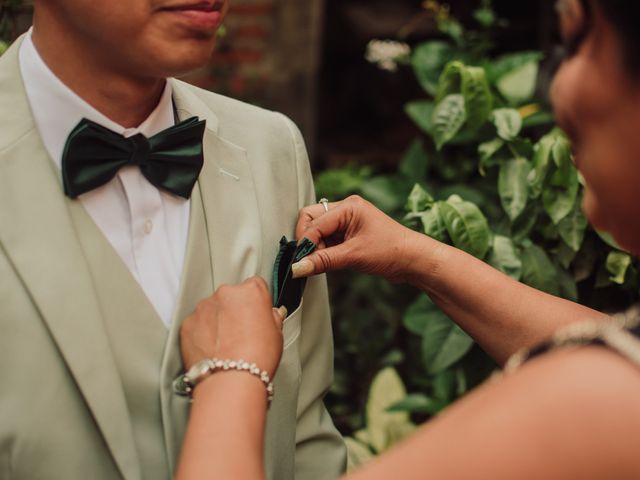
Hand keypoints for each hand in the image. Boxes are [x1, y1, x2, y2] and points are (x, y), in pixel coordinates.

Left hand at [180, 277, 286, 377]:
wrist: (231, 379)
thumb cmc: (257, 358)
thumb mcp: (277, 334)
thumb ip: (272, 318)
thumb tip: (270, 315)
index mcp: (251, 291)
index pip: (255, 286)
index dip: (256, 302)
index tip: (256, 314)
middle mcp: (225, 293)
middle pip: (231, 297)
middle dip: (235, 311)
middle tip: (242, 333)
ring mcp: (203, 307)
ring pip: (212, 310)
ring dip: (217, 322)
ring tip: (226, 345)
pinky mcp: (188, 323)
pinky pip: (196, 324)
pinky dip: (202, 334)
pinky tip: (213, 350)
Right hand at [292, 195, 420, 282]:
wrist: (413, 261)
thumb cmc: (392, 251)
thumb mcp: (354, 256)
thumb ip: (323, 261)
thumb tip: (297, 267)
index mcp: (348, 206)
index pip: (313, 221)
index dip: (306, 242)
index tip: (300, 263)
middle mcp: (345, 210)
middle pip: (310, 220)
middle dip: (308, 241)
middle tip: (312, 260)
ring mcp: (346, 222)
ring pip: (317, 231)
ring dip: (316, 248)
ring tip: (325, 263)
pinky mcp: (348, 235)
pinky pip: (326, 240)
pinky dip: (323, 252)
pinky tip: (329, 262)